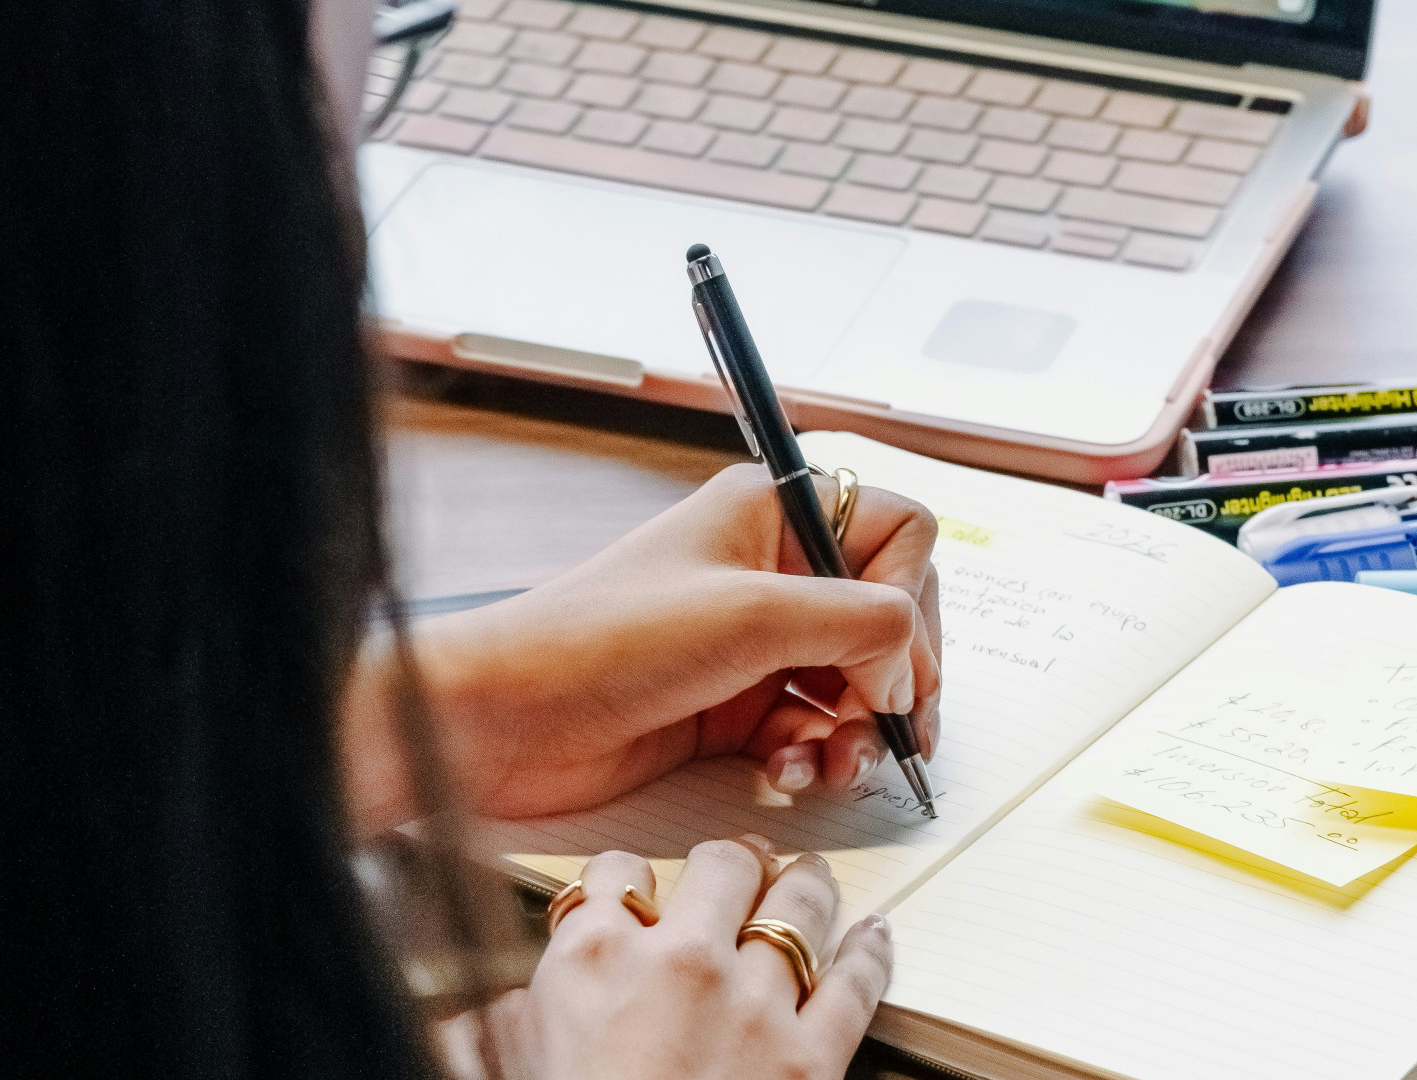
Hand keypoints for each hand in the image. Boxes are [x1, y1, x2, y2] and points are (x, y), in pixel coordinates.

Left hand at [340, 463, 941, 827]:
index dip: (911, 596)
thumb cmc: (601, 641)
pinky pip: (812, 727)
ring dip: (860, 728)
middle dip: (896, 676)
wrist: (506, 720)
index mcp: (773, 513)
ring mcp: (754, 641)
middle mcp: (771, 571)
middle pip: (889, 615)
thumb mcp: (750, 615)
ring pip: (857, 680)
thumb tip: (911, 663)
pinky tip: (792, 774)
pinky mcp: (735, 705)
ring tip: (838, 763)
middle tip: (889, 726)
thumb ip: (859, 624)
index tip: (890, 656)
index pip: (898, 532)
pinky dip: (817, 755)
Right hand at [467, 838, 891, 1079]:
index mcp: (595, 957)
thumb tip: (479, 1011)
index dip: (630, 875)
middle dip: (732, 862)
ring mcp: (755, 1005)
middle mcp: (680, 961)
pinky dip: (869, 952)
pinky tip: (872, 936)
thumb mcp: (510, 1065)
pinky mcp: (811, 1058)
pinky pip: (855, 982)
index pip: (617, 871)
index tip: (637, 887)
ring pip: (798, 905)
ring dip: (804, 885)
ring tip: (806, 879)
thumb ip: (504, 1021)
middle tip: (739, 867)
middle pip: (722, 865)